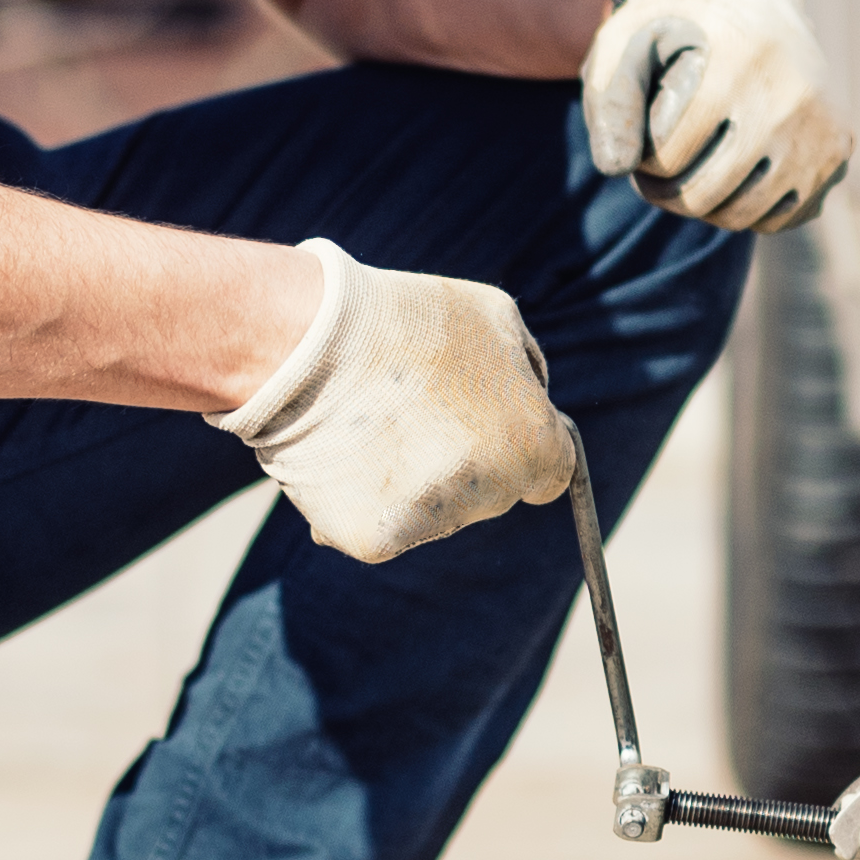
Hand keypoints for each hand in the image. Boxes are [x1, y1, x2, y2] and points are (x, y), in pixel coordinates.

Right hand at [218, 240, 579, 557]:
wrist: (309, 346)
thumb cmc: (404, 321)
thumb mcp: (496, 319)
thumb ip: (526, 374)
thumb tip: (533, 402)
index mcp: (535, 447)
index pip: (549, 477)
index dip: (517, 452)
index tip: (485, 433)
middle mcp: (494, 495)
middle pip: (490, 496)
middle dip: (462, 463)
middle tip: (411, 411)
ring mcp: (435, 522)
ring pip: (433, 515)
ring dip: (410, 482)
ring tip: (368, 422)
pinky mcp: (376, 541)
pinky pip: (378, 529)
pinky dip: (360, 502)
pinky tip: (340, 456)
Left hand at [583, 0, 849, 232]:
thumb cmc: (676, 25)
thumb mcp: (628, 41)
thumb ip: (611, 101)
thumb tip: (615, 170)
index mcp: (736, 62)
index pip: (669, 156)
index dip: (641, 160)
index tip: (640, 143)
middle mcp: (788, 96)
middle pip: (706, 194)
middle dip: (667, 192)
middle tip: (655, 173)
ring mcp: (820, 126)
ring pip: (744, 215)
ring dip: (703, 206)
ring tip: (686, 176)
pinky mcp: (837, 148)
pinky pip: (780, 216)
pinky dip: (747, 209)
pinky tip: (729, 174)